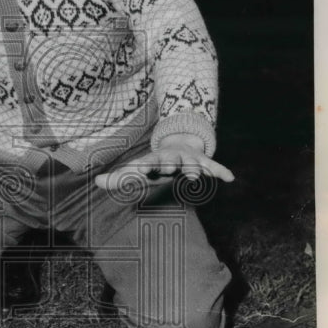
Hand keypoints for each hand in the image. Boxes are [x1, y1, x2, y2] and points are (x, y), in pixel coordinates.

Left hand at [94, 134, 233, 191]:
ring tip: (196, 177)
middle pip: (172, 161)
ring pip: (193, 164)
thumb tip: (97, 182)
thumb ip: (119, 178)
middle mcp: (173, 158)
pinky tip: (230, 178)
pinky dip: (221, 171)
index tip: (141, 171)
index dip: (145, 168)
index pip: (148, 164)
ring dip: (195, 169)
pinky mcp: (204, 163)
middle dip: (171, 164)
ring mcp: (190, 159)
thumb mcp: (139, 170)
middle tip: (169, 170)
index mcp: (156, 160)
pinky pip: (214, 167)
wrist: (181, 145)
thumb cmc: (156, 164)